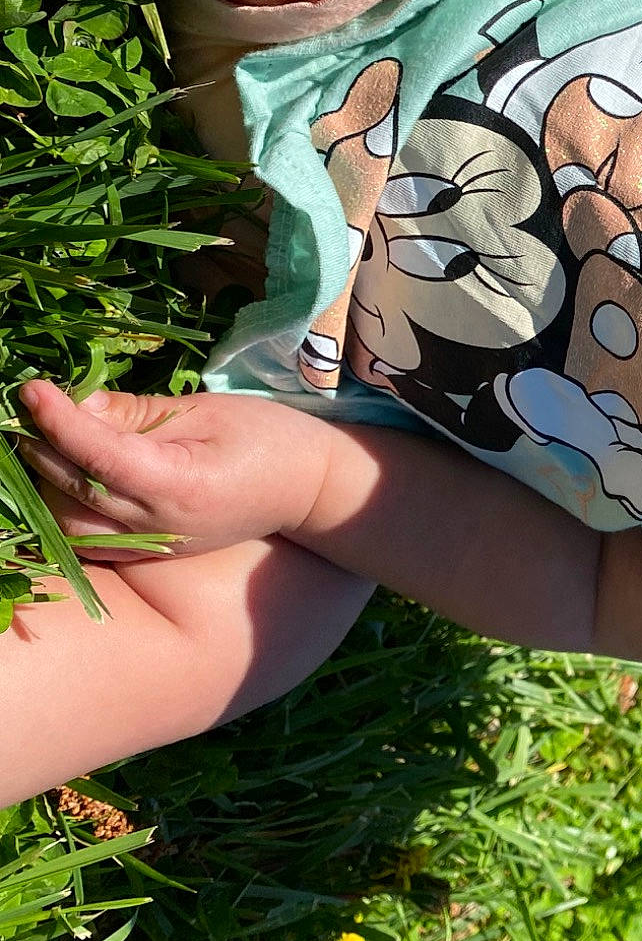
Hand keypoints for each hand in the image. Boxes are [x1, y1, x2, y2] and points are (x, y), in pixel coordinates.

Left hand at [14, 382, 332, 561]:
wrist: (313, 490)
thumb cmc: (271, 439)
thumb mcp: (208, 411)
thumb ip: (139, 413)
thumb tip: (78, 405)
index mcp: (180, 486)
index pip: (98, 455)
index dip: (57, 421)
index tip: (32, 389)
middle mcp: (160, 525)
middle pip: (73, 491)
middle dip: (40, 447)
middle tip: (29, 408)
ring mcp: (156, 545)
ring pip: (68, 525)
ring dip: (46, 484)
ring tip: (43, 443)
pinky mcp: (154, 551)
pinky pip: (88, 540)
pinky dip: (65, 510)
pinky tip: (64, 479)